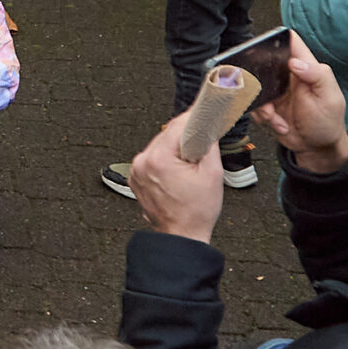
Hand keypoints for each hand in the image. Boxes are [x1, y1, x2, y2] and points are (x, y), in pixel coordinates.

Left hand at [128, 113, 225, 243]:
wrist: (181, 237)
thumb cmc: (196, 212)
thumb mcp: (213, 174)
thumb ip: (208, 145)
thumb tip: (206, 126)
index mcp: (158, 159)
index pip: (176, 126)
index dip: (193, 117)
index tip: (202, 111)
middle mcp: (142, 162)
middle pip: (166, 135)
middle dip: (185, 136)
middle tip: (202, 141)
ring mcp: (136, 171)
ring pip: (159, 146)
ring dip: (175, 149)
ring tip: (190, 164)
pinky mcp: (135, 178)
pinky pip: (152, 159)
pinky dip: (165, 160)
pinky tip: (178, 172)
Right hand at [248, 33, 347, 173]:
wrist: (316, 148)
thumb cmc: (328, 122)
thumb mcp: (330, 98)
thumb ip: (317, 76)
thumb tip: (295, 61)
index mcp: (306, 68)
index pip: (291, 42)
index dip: (278, 39)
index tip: (266, 50)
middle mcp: (289, 75)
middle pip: (264, 62)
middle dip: (260, 79)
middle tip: (268, 96)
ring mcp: (277, 90)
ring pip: (255, 85)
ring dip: (261, 103)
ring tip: (275, 116)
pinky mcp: (267, 104)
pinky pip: (254, 103)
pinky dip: (261, 115)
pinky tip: (278, 123)